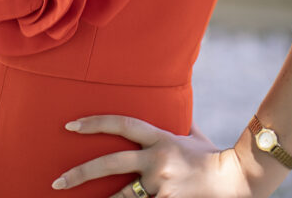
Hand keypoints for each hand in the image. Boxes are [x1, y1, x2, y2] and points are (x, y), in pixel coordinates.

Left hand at [51, 115, 251, 196]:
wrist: (235, 180)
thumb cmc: (212, 155)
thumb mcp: (192, 134)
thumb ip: (176, 122)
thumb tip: (170, 102)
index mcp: (160, 138)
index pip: (122, 124)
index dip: (95, 123)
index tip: (70, 125)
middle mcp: (157, 160)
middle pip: (110, 164)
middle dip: (80, 173)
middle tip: (57, 180)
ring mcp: (161, 185)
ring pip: (122, 197)